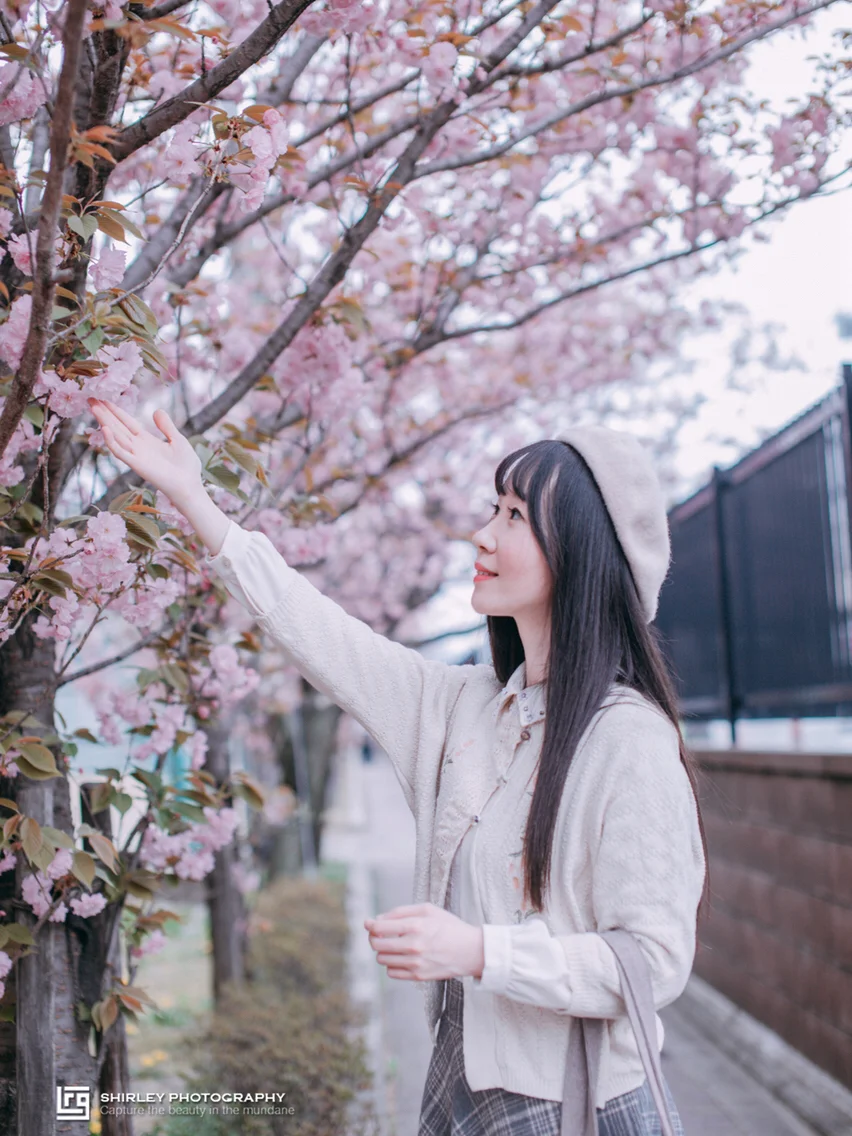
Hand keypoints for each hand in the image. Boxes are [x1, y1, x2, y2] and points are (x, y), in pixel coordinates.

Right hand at [87, 397, 202, 507]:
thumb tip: (156, 410)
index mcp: (147, 440)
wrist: (190, 486)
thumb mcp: (178, 440)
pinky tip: (105, 429)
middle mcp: (138, 447)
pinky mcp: (137, 465)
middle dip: (104, 413)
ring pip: (116, 436)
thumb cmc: (186, 466)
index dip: (116, 411)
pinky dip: (112, 442)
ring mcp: (136, 456)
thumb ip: (166, 426)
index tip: (103, 398)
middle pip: (117, 426)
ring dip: (104, 422)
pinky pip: (121, 452)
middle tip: (90, 398)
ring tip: (94, 407)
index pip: (127, 422)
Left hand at [364, 903, 484, 980]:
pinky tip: (401, 957)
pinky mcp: (418, 977)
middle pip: (377, 945)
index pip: (379, 928)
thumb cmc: (449, 926)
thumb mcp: (428, 909)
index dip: (370, 925)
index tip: (369, 923)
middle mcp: (413, 946)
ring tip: (393, 945)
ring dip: (383, 951)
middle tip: (379, 934)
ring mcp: (415, 963)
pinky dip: (392, 964)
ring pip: (382, 960)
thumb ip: (400, 911)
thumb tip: (378, 920)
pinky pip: (391, 973)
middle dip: (374, 938)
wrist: (471, 951)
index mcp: (415, 926)